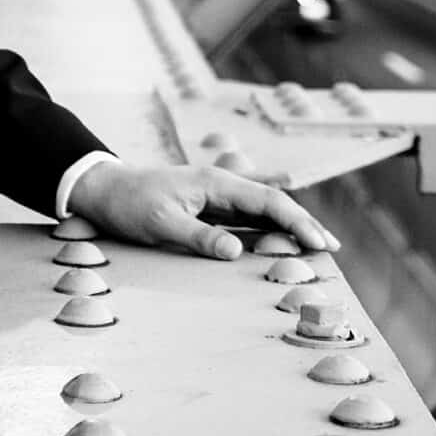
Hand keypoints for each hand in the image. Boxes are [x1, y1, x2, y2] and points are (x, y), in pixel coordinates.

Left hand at [66, 161, 340, 262]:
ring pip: (262, 211)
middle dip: (304, 223)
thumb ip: (199, 237)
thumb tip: (237, 252)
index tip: (319, 243)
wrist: (104, 190)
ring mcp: (215, 197)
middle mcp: (221, 186)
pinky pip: (246, 220)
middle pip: (273, 203)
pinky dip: (267, 232)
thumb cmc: (130, 204)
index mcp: (216, 183)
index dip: (297, 221)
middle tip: (332, 248)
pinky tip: (278, 245)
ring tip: (316, 247)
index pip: (268, 201)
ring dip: (289, 227)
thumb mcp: (161, 223)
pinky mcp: (208, 209)